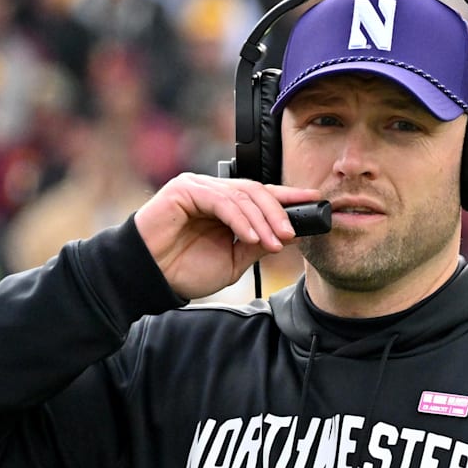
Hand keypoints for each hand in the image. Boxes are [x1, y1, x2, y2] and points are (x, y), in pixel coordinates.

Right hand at [133, 173, 320, 299]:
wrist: (151, 279)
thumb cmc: (185, 269)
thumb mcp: (233, 260)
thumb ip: (257, 244)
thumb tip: (290, 235)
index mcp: (225, 205)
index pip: (261, 195)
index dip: (289, 196)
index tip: (315, 201)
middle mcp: (213, 191)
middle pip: (256, 192)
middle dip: (278, 213)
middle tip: (291, 234)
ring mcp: (198, 188)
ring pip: (242, 195)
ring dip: (262, 220)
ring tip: (273, 242)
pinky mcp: (184, 190)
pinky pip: (221, 201)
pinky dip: (240, 219)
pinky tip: (251, 237)